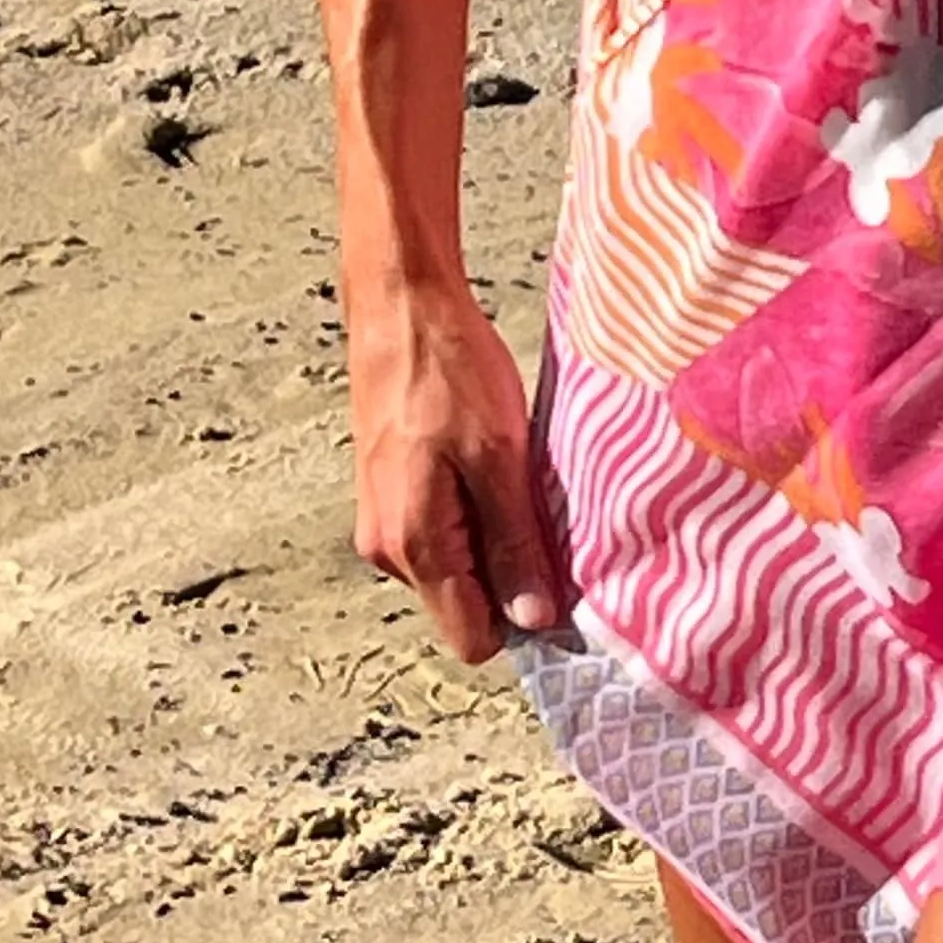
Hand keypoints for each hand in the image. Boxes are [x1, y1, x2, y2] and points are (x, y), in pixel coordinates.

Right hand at [346, 277, 562, 664]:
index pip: (473, 637)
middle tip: (537, 506)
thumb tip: (533, 615)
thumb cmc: (446, 368)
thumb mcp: (500, 456)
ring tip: (509, 474)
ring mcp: (382, 520)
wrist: (399, 306)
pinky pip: (440, 531)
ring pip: (454, 565)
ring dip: (491, 536)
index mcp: (414, 545)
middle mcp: (387, 547)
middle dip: (509, 572)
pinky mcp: (387, 493)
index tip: (559, 574)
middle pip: (464, 603)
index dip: (523, 615)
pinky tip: (485, 461)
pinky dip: (471, 510)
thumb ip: (515, 543)